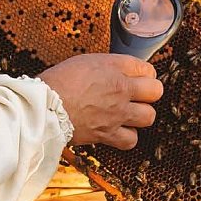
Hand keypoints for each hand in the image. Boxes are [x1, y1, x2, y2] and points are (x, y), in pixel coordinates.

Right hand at [39, 54, 162, 149]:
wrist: (44, 106)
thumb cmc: (58, 81)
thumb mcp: (83, 61)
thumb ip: (107, 66)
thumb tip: (118, 71)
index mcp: (113, 67)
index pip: (147, 68)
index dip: (143, 73)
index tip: (137, 77)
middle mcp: (120, 89)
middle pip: (156, 91)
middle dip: (149, 92)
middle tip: (138, 95)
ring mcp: (117, 114)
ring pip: (149, 116)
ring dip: (141, 114)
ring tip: (129, 113)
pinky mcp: (108, 134)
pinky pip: (132, 139)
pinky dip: (128, 136)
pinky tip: (119, 130)